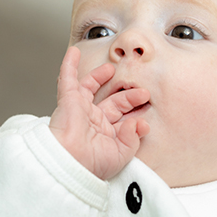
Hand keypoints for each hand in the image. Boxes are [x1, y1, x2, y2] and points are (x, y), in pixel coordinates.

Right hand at [49, 46, 149, 179]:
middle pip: (112, 102)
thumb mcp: (121, 154)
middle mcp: (93, 121)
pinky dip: (70, 64)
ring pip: (90, 88)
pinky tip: (74, 52)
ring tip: (112, 68)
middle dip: (128, 96)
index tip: (148, 106)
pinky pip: (68, 79)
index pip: (123, 118)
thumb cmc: (91, 164)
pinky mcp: (68, 100)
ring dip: (100, 77)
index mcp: (105, 135)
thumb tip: (140, 123)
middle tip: (143, 92)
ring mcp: (80, 109)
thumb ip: (133, 138)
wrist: (71, 162)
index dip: (136, 111)